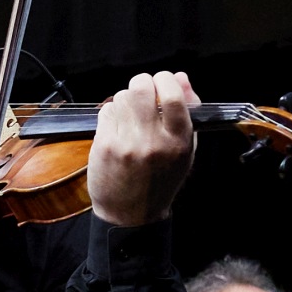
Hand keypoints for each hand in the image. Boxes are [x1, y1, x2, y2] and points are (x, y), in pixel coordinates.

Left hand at [84, 69, 200, 227]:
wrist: (130, 214)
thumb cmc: (161, 179)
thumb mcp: (184, 149)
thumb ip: (187, 111)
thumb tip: (181, 77)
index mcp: (178, 142)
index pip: (173, 96)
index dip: (165, 80)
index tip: (163, 81)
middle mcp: (152, 142)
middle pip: (142, 88)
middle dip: (142, 83)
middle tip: (144, 92)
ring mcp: (126, 143)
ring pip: (122, 97)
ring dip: (126, 99)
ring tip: (131, 115)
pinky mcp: (104, 146)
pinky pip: (107, 110)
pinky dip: (112, 113)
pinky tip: (118, 127)